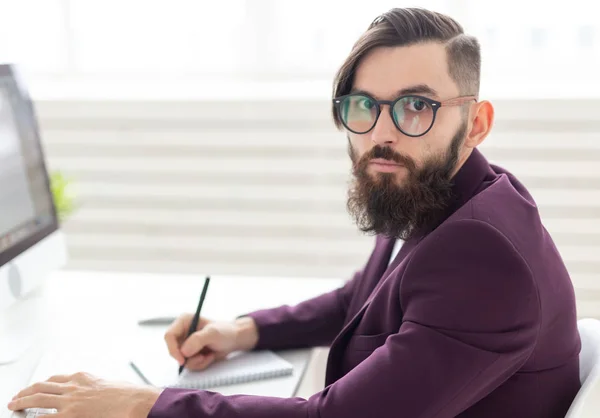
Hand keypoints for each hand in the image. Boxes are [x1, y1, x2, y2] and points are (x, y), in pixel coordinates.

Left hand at [7, 372, 161, 417]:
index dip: (44, 383)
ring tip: (13, 405)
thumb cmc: (129, 395)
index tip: (38, 386)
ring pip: (37, 398)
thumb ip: (95, 387)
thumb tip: (94, 394)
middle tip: (17, 396)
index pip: (57, 379)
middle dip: (26, 391)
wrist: (135, 402)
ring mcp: (70, 401)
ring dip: (22, 401)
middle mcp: (74, 386)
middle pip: (42, 386)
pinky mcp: (70, 415)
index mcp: (84, 377)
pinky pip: (44, 417)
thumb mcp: (109, 385)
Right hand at [164, 314, 257, 370]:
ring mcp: (186, 345)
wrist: (234, 340)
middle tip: (203, 357)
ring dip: (197, 361)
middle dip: (189, 358)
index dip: (173, 349)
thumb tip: (184, 351)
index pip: (169, 336)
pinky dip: (200, 364)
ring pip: (182, 361)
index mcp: (184, 321)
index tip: (182, 360)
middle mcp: (182, 333)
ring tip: (209, 355)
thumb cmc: (225, 332)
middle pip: (174, 351)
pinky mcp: (190, 354)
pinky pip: (190, 365)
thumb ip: (198, 340)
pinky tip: (209, 357)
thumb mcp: (213, 333)